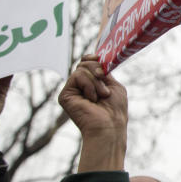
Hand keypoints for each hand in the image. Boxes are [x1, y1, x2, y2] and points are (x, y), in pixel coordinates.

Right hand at [58, 54, 127, 170]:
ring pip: (81, 69)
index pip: (86, 62)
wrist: (109, 124)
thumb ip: (103, 71)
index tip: (99, 58)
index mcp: (92, 83)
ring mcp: (72, 90)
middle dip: (97, 69)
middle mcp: (80, 86)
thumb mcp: (113, 85)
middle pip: (84, 63)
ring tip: (101, 95)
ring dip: (96, 81)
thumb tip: (96, 57)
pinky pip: (77, 76)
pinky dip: (89, 85)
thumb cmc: (115, 109)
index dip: (92, 58)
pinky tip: (92, 99)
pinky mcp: (65, 95)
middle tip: (104, 82)